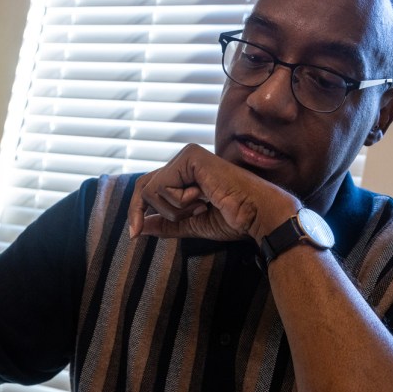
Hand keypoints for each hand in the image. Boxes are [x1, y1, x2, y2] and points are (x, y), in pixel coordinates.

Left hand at [127, 144, 298, 241]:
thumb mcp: (192, 224)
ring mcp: (187, 156)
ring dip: (174, 209)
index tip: (134, 235)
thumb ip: (167, 224)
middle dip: (145, 211)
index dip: (136, 211)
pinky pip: (162, 186)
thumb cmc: (234, 218)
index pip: (148, 188)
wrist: (257, 215)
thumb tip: (142, 227)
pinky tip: (203, 197)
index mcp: (186, 174)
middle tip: (170, 224)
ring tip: (202, 205)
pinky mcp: (190, 157)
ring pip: (151, 190)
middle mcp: (184, 160)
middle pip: (143, 186)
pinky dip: (179, 201)